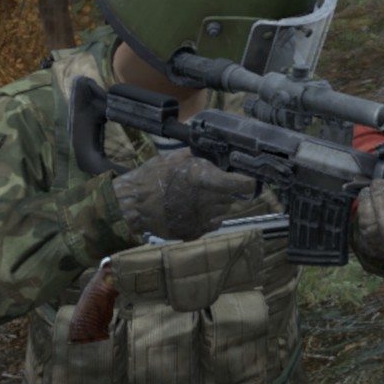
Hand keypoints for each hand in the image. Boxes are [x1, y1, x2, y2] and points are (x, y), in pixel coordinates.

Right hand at [112, 148, 255, 241]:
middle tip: (211, 185)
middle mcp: (207, 201)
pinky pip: (212, 224)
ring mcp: (201, 220)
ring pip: (223, 211)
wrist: (133, 204)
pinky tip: (192, 209)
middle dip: (226, 190)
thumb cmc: (153, 177)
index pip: (240, 183)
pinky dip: (207, 217)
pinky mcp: (194, 233)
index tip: (250, 178)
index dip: (248, 180)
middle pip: (232, 197)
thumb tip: (220, 151)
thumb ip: (201, 155)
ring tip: (197, 197)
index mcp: (204, 180)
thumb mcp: (176, 157)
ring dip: (217, 204)